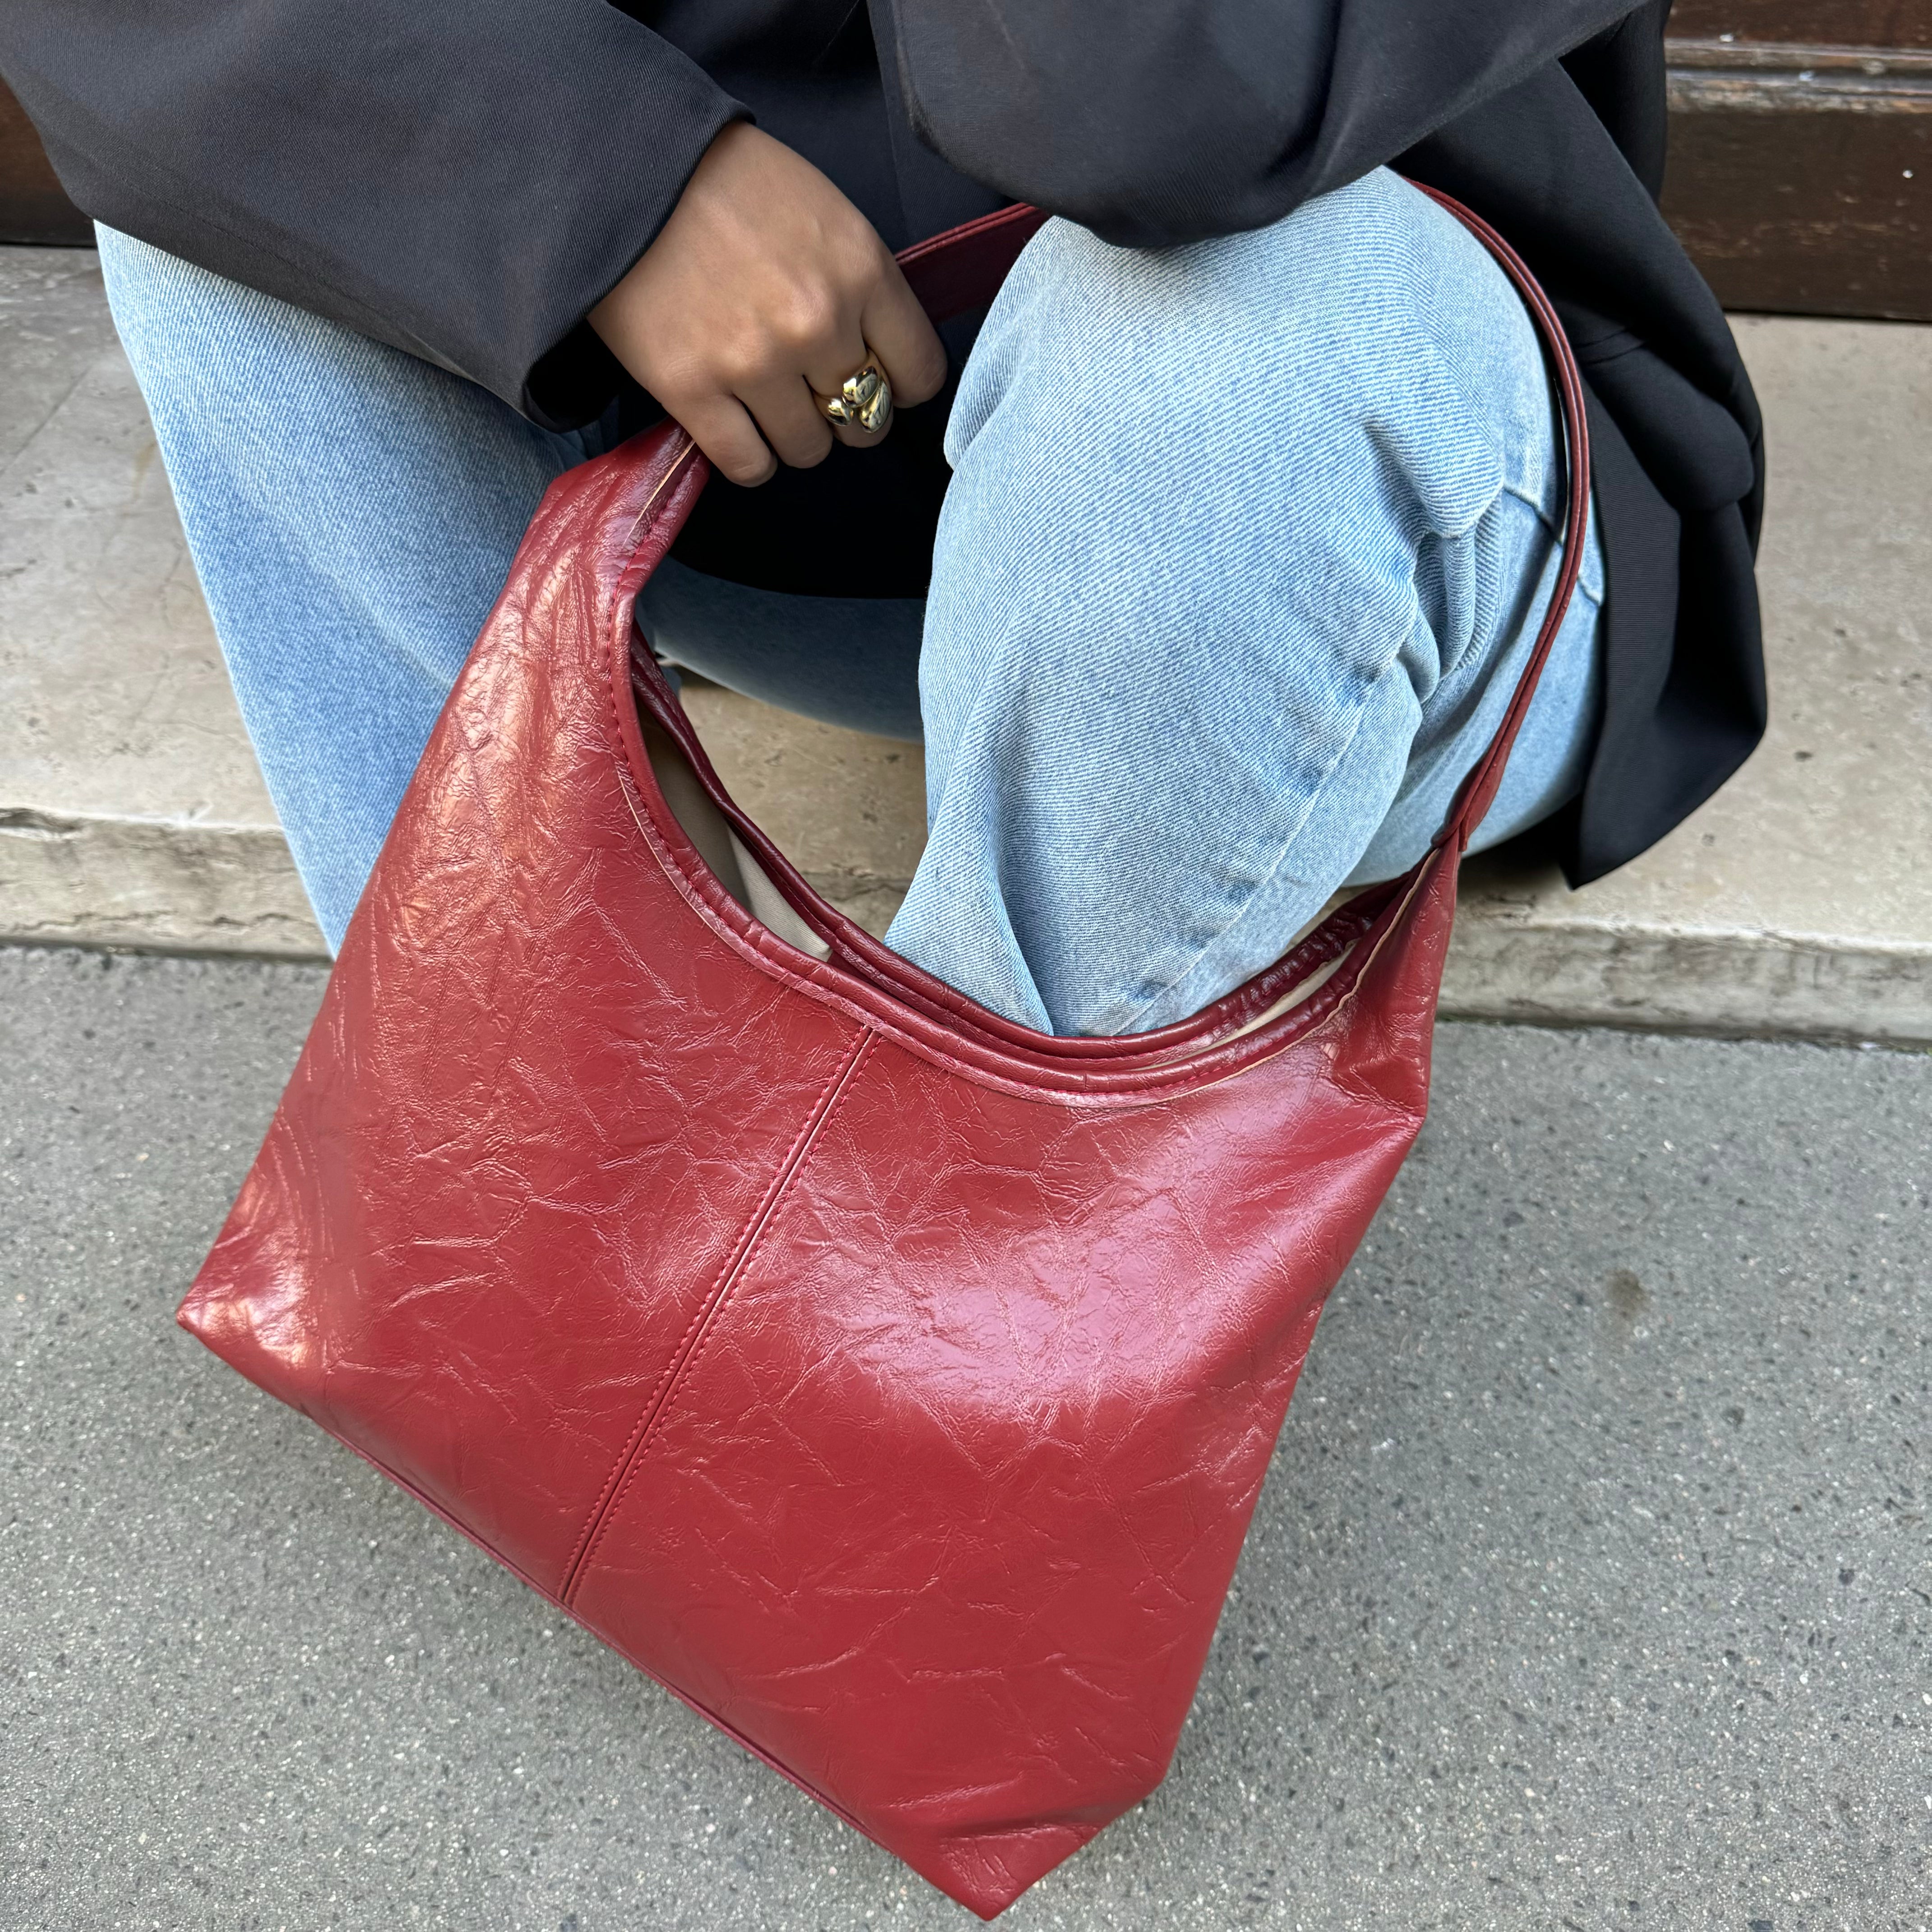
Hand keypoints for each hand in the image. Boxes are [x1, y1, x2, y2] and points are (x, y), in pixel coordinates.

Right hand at [589, 122, 947, 485]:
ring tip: (766, 401)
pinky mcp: (693, 389)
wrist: (628, 167)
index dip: (900, 385)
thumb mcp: (823, 213)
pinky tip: (737, 427)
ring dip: (793, 435)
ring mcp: (755, 361)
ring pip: (809, 449)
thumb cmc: (728, 182)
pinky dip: (749, 457)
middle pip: (866, 418)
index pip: (918, 373)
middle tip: (812, 389)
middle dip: (845, 412)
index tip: (878, 379)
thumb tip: (875, 355)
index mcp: (861, 270)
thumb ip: (860, 285)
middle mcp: (817, 323)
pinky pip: (749, 465)